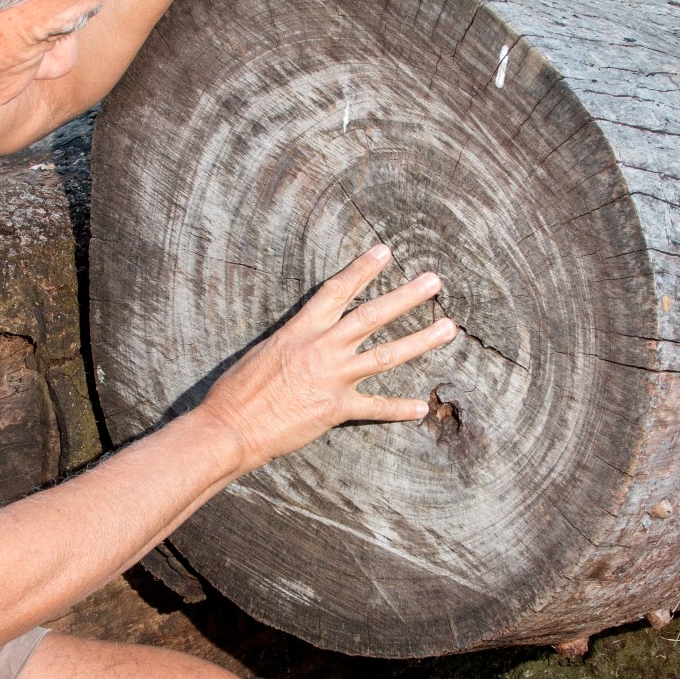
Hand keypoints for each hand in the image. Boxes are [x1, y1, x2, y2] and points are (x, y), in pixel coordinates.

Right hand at [193, 244, 457, 472]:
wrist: (231, 426)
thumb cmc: (236, 390)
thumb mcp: (263, 351)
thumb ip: (293, 341)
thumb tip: (307, 335)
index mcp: (301, 330)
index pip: (337, 291)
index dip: (362, 270)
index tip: (384, 252)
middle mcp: (322, 349)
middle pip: (372, 315)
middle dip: (406, 296)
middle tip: (434, 280)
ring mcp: (332, 378)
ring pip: (386, 355)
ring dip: (420, 340)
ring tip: (448, 327)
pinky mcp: (335, 409)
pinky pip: (375, 407)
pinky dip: (398, 408)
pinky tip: (421, 407)